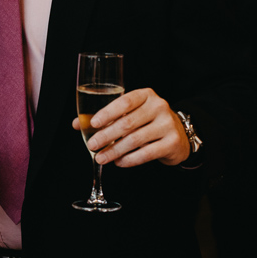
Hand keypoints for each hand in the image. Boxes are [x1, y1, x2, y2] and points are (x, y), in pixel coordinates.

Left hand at [72, 88, 189, 167]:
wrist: (179, 134)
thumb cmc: (148, 121)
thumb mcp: (131, 113)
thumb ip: (106, 117)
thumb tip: (78, 124)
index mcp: (146, 95)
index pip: (125, 101)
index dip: (108, 113)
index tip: (93, 123)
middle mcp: (159, 107)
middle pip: (127, 123)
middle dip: (106, 136)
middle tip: (92, 145)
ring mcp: (167, 124)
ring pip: (135, 140)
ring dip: (115, 151)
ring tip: (101, 158)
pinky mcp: (172, 143)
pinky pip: (146, 154)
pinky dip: (130, 160)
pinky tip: (119, 162)